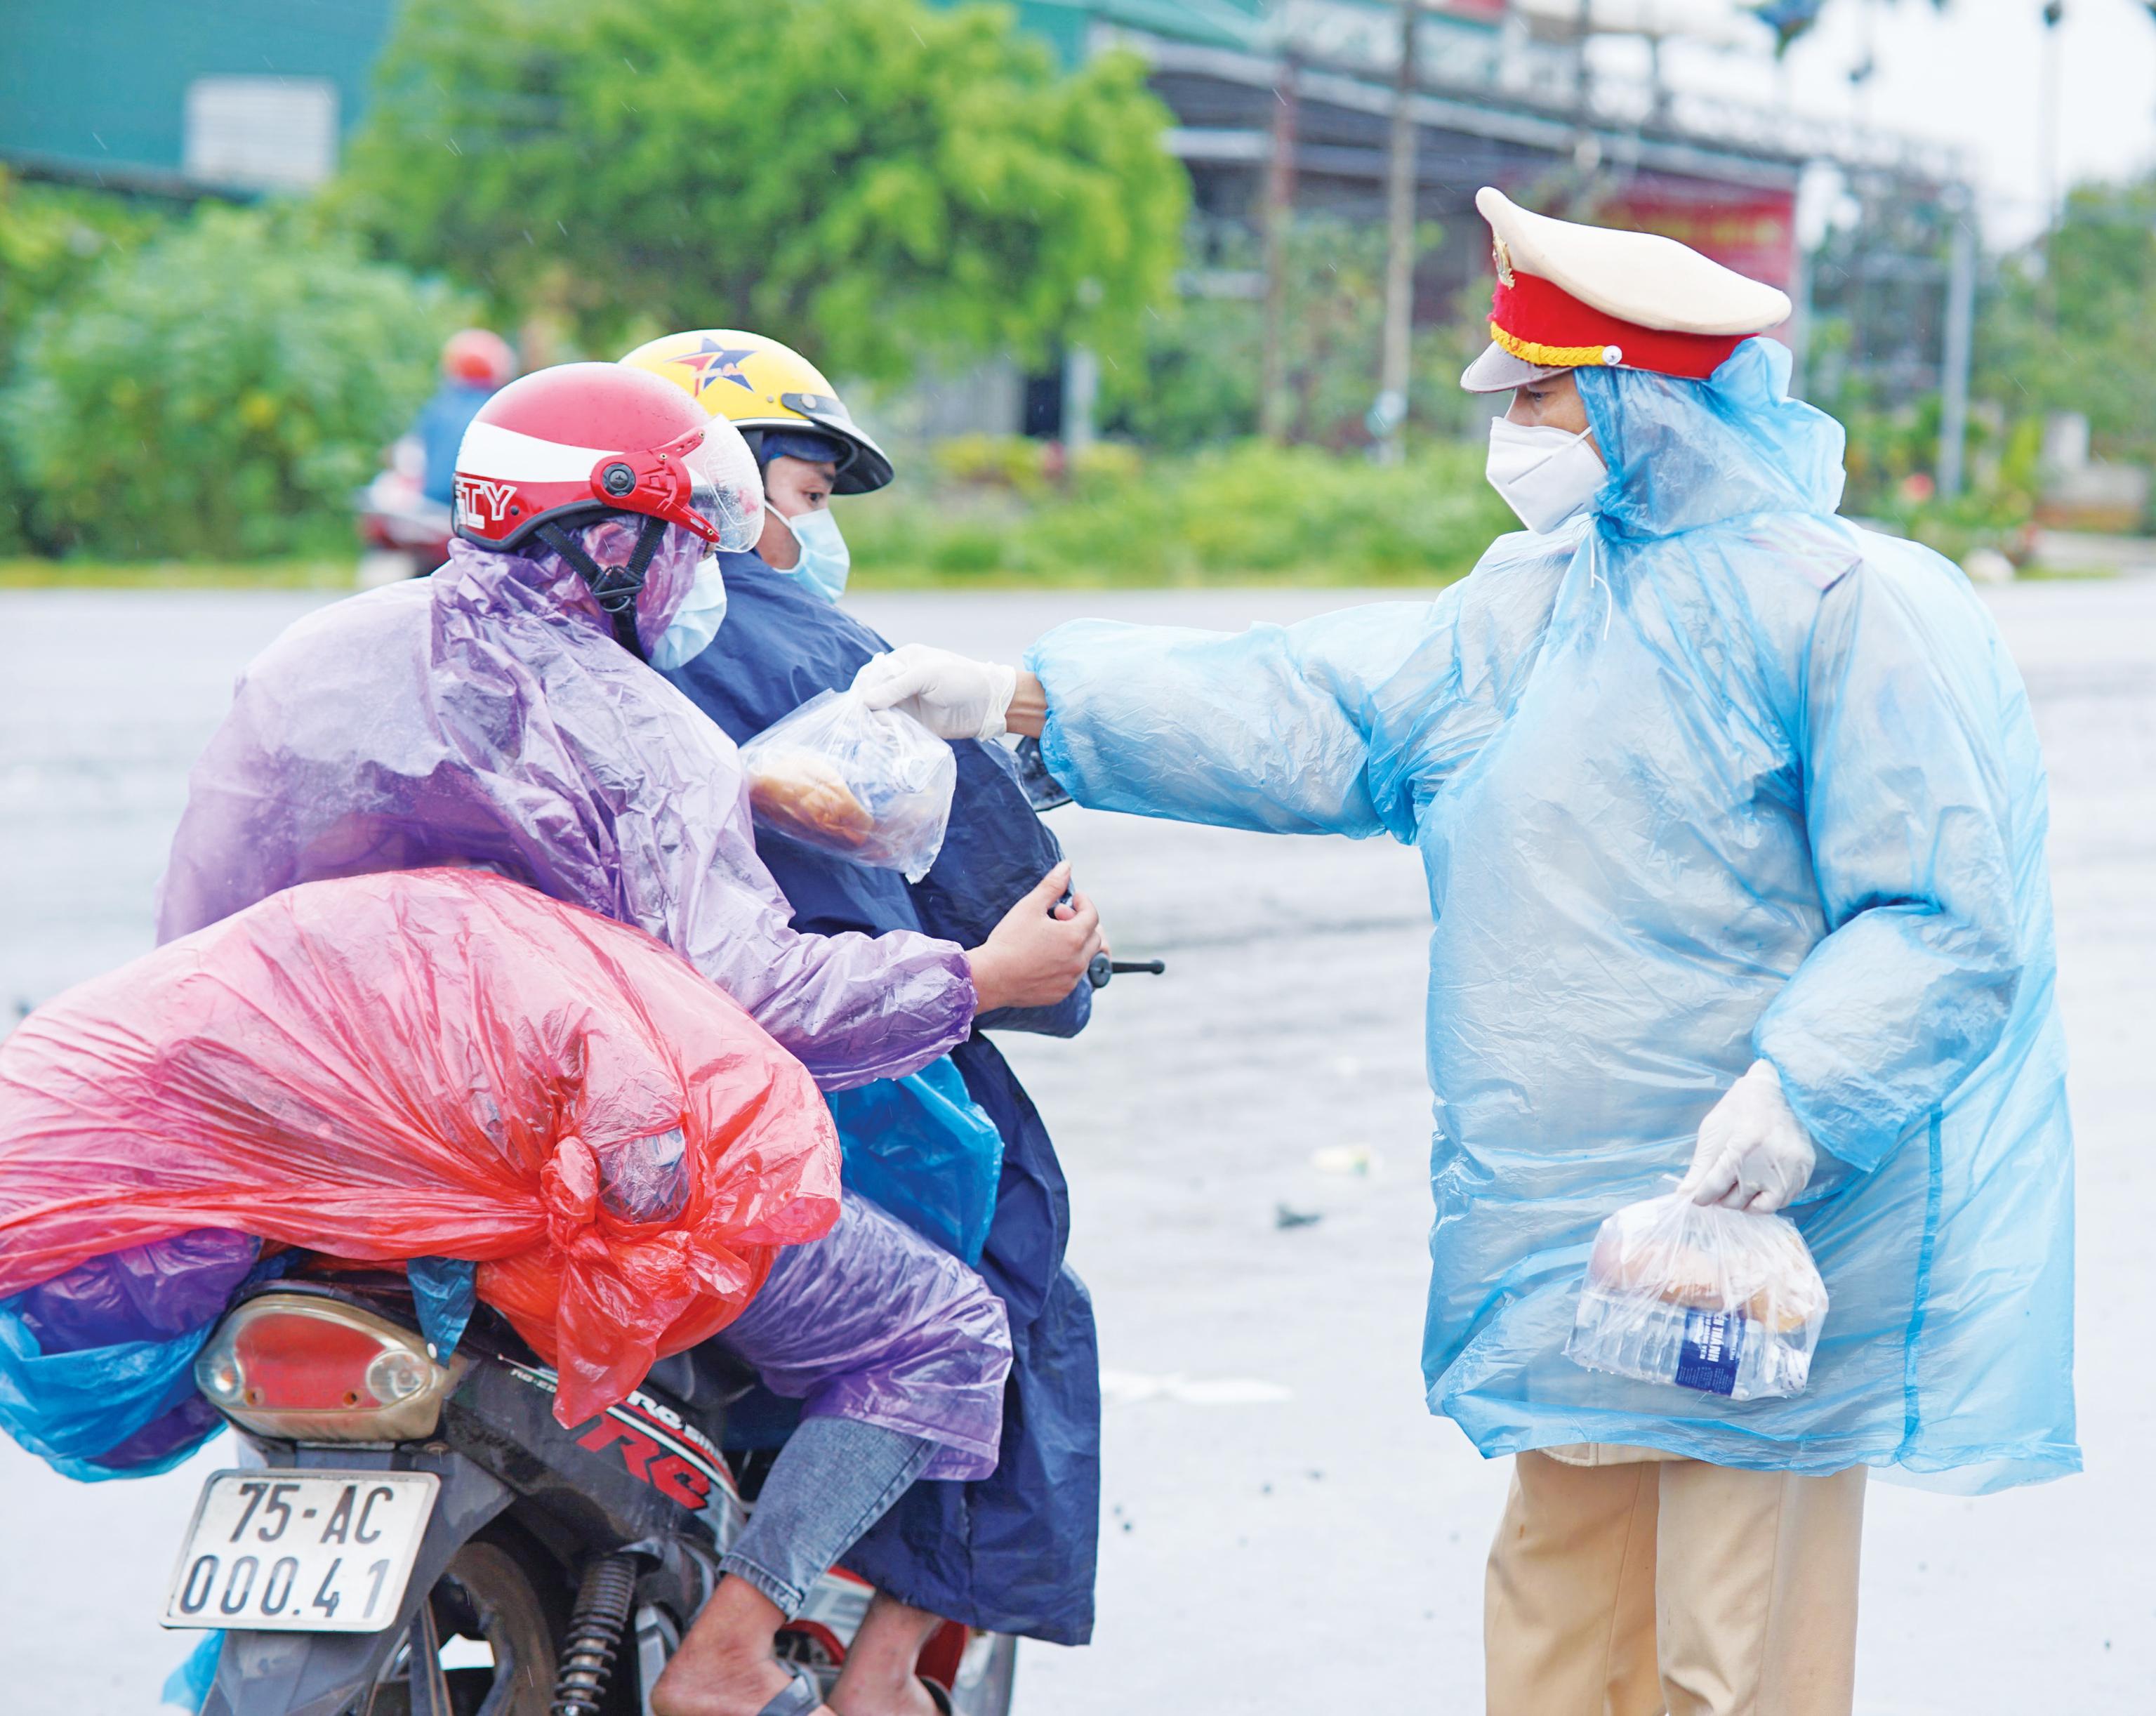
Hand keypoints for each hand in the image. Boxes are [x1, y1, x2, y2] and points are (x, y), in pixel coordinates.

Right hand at [852, 644, 1019, 740]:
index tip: (866, 703)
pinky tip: (890, 737)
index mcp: (903, 662)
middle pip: (871, 695)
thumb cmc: (961, 679)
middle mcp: (900, 682)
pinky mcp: (912, 724)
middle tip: (882, 718)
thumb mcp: (927, 676)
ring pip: (878, 714)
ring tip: (888, 729)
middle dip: (870, 708)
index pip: (872, 674)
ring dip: (878, 723)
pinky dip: (887, 734)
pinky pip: (892, 730)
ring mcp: (906, 704)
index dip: (865, 687)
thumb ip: (896, 688)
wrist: (988, 704)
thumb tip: (865, 701)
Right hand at [966, 861, 1102, 1012]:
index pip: (1092, 915)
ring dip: (1074, 944)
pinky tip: (1045, 957)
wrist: (990, 978)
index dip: (1083, 903)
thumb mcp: (1029, 907)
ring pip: (1084, 958)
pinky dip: (1066, 964)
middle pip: (1094, 937)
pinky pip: (1072, 977)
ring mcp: (1070, 980)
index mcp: (1074, 937)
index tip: (1072, 898)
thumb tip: (1067, 866)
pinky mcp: (1060, 994)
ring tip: (1050, 937)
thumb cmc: (1008, 940)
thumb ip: (1051, 886)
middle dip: (1080, 923)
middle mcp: (1078, 961)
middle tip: (1057, 916)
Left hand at [1677, 1060, 1816, 1212]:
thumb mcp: (1712, 1131)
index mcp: (1741, 1149)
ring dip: (1746, 1202)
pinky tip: (1761, 1183)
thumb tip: (1685, 1195)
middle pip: (1736, 1201)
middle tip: (1722, 1183)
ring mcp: (1789, 1170)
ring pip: (1761, 1207)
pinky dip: (1768, 1198)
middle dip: (1724, 1196)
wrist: (1776, 1092)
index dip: (1702, 1196)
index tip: (1699, 1197)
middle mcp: (1767, 1163)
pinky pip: (1783, 1201)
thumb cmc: (1739, 1110)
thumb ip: (1700, 1166)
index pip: (1715, 1188)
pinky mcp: (1804, 1172)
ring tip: (1740, 1186)